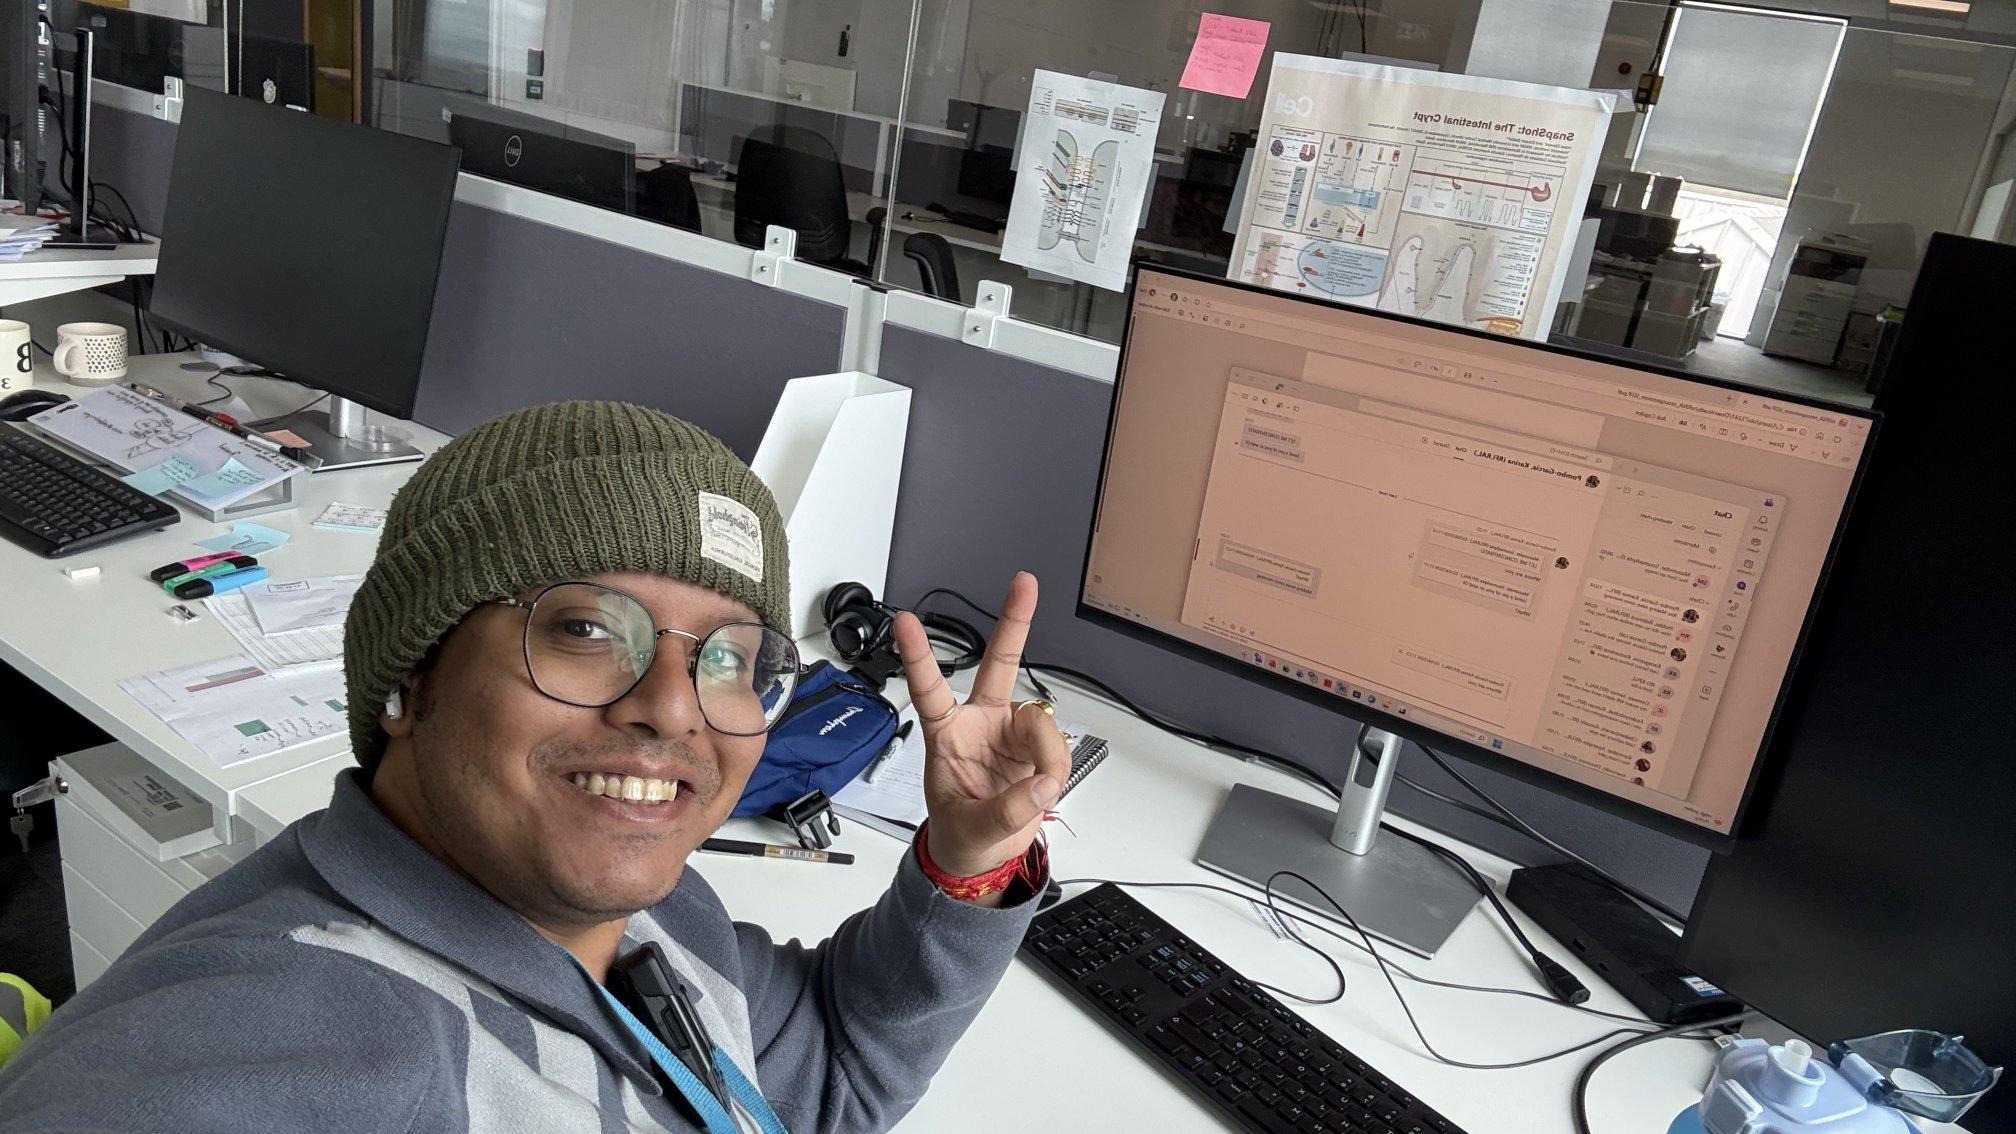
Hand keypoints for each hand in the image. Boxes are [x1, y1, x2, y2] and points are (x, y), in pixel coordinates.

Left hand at [893, 572, 1069, 890]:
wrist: (983, 852)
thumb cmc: (961, 831)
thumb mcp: (970, 828)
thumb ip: (1005, 810)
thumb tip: (1040, 785)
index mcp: (945, 733)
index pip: (928, 689)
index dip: (919, 656)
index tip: (905, 621)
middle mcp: (980, 722)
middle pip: (999, 664)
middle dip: (1014, 622)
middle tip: (1024, 584)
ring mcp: (1011, 731)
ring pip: (1039, 721)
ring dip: (1045, 755)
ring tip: (1036, 789)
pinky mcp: (1036, 747)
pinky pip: (1057, 746)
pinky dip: (1056, 769)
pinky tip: (1044, 787)